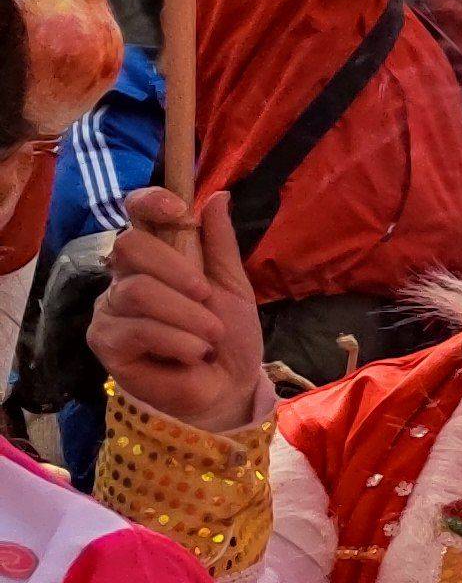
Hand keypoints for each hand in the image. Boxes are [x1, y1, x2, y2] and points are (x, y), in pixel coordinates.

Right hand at [88, 182, 264, 433]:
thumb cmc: (227, 336)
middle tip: (207, 297)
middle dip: (177, 270)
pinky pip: (138, 328)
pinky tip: (194, 355)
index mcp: (155, 258)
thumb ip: (220, 244)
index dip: (150, 202)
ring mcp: (111, 310)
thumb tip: (218, 196)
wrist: (228, 386)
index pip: (135, 214)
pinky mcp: (106, 342)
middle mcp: (125, 278)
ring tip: (209, 336)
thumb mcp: (233, 285)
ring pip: (138, 291)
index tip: (179, 209)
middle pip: (128, 245)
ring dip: (188, 315)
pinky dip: (179, 341)